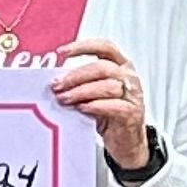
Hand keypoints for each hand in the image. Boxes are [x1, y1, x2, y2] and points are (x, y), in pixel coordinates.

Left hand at [53, 37, 147, 167]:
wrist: (125, 140)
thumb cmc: (108, 114)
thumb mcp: (93, 94)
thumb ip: (80, 83)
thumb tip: (54, 80)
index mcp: (120, 66)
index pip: (105, 47)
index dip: (83, 46)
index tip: (62, 51)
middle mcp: (129, 77)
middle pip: (102, 67)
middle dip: (75, 76)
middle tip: (56, 85)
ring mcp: (133, 95)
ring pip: (107, 86)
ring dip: (81, 92)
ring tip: (63, 99)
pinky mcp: (132, 113)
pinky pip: (114, 106)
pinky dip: (95, 106)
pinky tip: (81, 108)